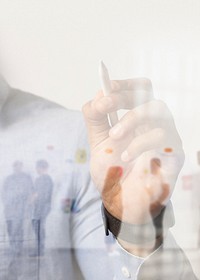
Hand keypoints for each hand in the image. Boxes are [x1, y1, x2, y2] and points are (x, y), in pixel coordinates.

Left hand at [83, 78, 183, 224]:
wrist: (121, 202)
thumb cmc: (112, 172)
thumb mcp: (97, 143)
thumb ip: (95, 119)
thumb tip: (97, 95)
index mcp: (135, 119)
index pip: (137, 89)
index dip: (123, 84)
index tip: (107, 88)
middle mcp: (152, 124)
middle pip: (148, 92)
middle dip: (122, 96)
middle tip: (104, 106)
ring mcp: (165, 137)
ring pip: (158, 108)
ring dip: (131, 118)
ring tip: (114, 136)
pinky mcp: (175, 153)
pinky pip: (163, 136)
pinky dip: (139, 143)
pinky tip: (126, 156)